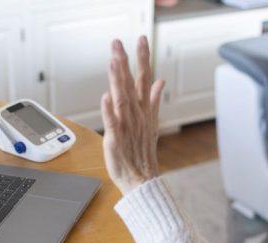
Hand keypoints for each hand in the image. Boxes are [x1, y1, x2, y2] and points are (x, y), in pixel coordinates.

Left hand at [101, 36, 165, 194]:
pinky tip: (106, 96)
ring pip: (122, 98)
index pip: (144, 78)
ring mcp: (127, 126)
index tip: (141, 39)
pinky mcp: (116, 139)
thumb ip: (153, 99)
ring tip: (114, 62)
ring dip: (118, 80)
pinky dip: (109, 110)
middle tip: (118, 43)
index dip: (143, 58)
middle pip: (131, 84)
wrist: (142, 178)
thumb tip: (160, 80)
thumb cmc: (143, 152)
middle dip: (125, 62)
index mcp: (144, 109)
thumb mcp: (151, 122)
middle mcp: (136, 114)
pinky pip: (112, 122)